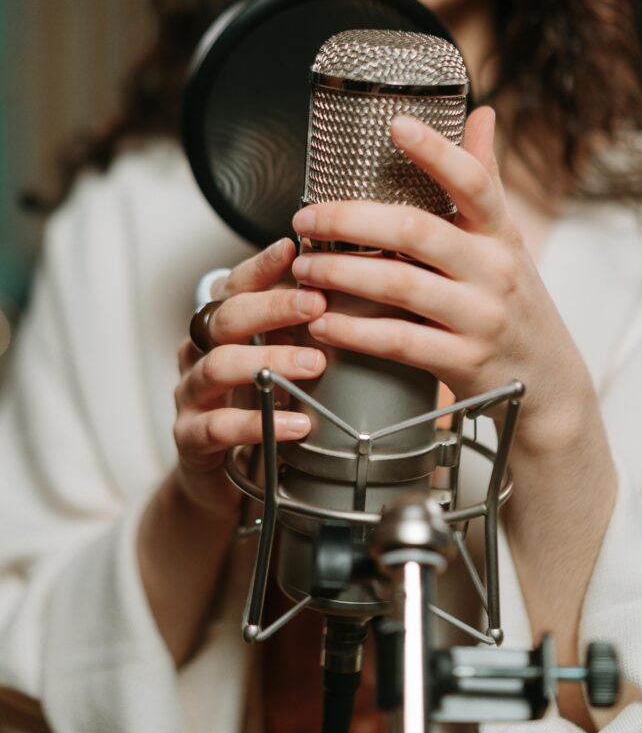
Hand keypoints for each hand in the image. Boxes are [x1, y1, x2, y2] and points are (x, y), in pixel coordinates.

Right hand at [173, 239, 325, 515]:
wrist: (226, 484)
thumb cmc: (261, 409)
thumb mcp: (283, 361)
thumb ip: (304, 330)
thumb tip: (359, 291)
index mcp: (223, 327)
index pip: (236, 284)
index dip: (262, 265)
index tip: (293, 248)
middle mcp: (201, 352)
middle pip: (227, 316)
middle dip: (272, 306)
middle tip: (317, 304)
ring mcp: (192, 394)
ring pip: (219, 365)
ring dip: (269, 360)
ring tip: (314, 365)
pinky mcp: (190, 438)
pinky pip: (218, 426)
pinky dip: (258, 424)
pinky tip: (297, 425)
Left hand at [291, 108, 597, 455]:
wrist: (548, 383)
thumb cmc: (514, 303)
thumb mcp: (508, 242)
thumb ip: (486, 182)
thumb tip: (481, 115)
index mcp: (500, 234)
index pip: (474, 182)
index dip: (436, 152)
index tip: (395, 125)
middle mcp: (494, 270)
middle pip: (416, 231)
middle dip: (350, 220)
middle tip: (304, 218)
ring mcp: (480, 318)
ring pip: (399, 285)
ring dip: (341, 274)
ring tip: (303, 269)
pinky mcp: (463, 361)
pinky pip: (398, 342)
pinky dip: (354, 333)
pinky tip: (321, 324)